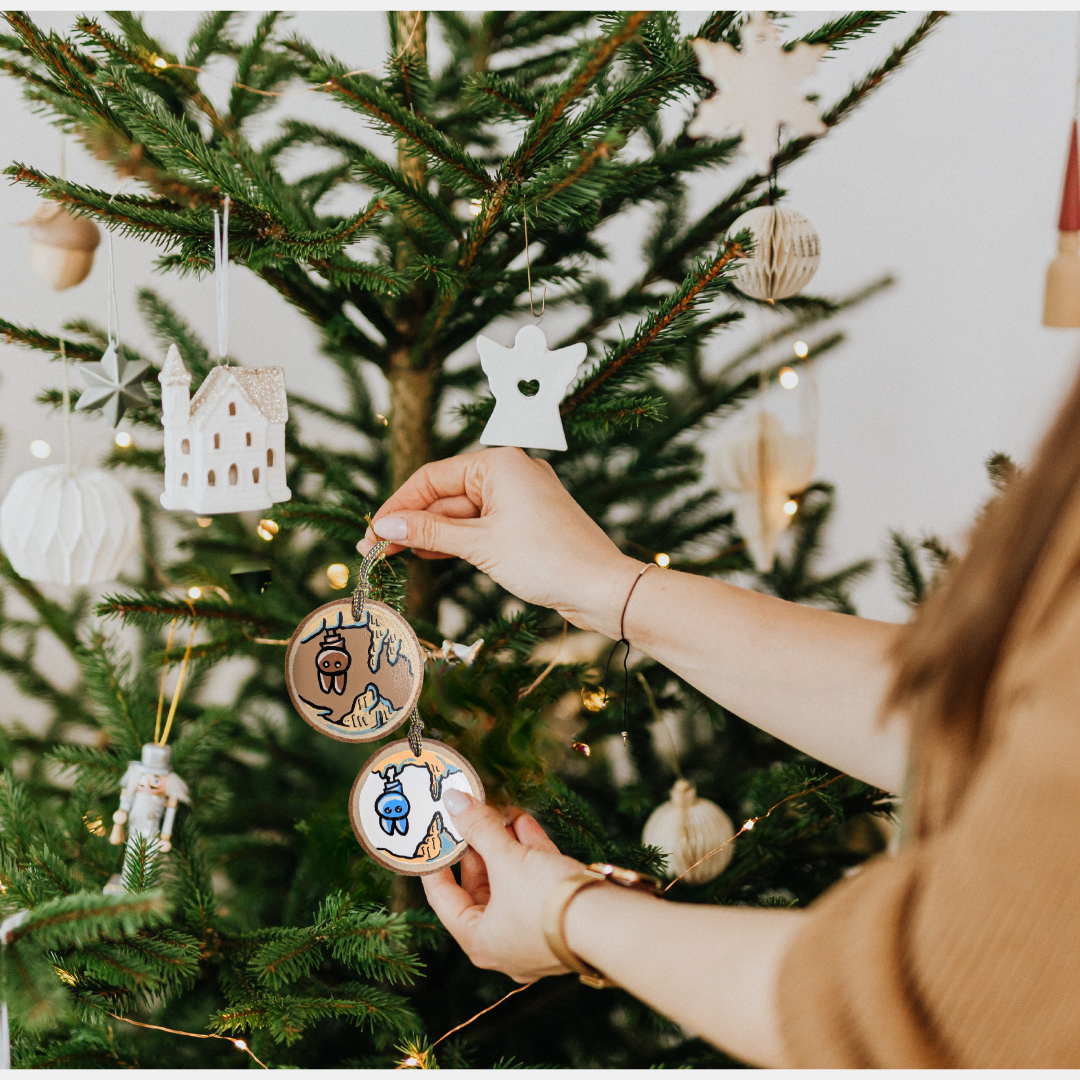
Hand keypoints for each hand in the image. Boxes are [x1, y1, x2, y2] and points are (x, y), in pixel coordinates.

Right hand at [358, 447, 641, 636]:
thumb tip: (384, 527)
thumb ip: (429, 533)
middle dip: (411, 523)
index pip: (432, 477)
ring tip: (393, 557)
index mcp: (499, 463)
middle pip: (445, 494)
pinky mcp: (527, 522)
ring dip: (430, 535)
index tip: (372, 533)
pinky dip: (456, 540)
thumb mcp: (480, 545)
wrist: (602, 588)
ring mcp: (520, 498)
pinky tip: (430, 556)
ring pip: (462, 513)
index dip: (398, 506)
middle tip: (373, 552)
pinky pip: (481, 525)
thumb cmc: (548, 559)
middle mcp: (510, 472)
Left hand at [423, 789, 584, 982]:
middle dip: (478, 846)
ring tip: (499, 811)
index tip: (431, 835)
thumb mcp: (507, 859)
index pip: (444, 898)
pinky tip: (525, 823)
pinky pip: (537, 883)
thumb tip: (453, 800)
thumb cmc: (546, 900)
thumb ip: (479, 828)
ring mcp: (535, 932)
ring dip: (505, 844)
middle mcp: (504, 943)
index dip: (436, 862)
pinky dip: (530, 854)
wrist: (609, 922)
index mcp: (479, 941)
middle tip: (470, 815)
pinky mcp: (561, 918)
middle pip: (480, 888)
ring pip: (511, 882)